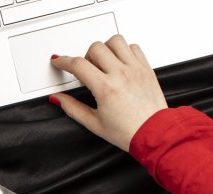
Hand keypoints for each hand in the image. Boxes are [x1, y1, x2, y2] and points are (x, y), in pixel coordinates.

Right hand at [50, 35, 167, 151]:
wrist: (154, 134)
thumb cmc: (128, 132)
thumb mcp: (94, 123)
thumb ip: (72, 108)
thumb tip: (58, 99)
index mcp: (106, 88)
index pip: (78, 65)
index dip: (63, 61)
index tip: (59, 62)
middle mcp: (121, 74)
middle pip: (95, 48)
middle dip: (85, 57)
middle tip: (87, 71)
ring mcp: (135, 69)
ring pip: (115, 41)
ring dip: (105, 49)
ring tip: (104, 64)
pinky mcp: (146, 68)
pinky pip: (133, 47)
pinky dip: (123, 51)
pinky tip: (120, 63)